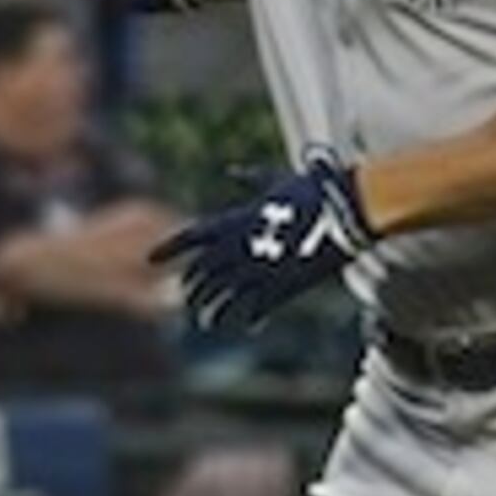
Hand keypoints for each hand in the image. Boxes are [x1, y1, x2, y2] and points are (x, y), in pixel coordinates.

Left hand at [150, 158, 371, 333]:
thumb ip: (250, 178)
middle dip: (192, 286)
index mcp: (234, 221)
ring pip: (223, 297)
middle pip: (203, 273)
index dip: (168, 248)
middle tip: (186, 296)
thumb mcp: (276, 180)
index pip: (189, 238)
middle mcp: (239, 248)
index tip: (150, 259)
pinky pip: (257, 308)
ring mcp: (259, 270)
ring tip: (205, 321)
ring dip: (212, 310)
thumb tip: (233, 169)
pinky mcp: (282, 286)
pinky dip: (250, 317)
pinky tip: (246, 326)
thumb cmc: (312, 190)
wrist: (345, 210)